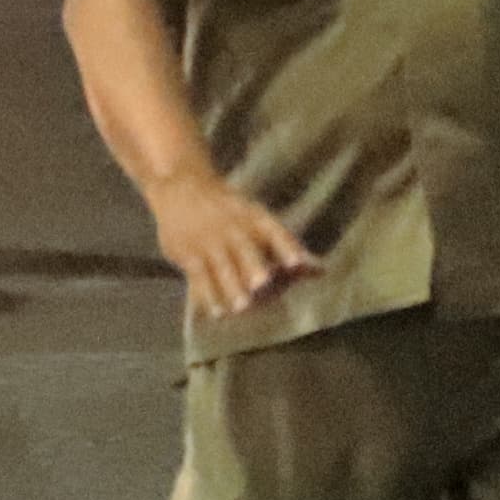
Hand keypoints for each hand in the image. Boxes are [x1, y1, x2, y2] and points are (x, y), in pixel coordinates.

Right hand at [145, 173, 318, 320]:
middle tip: (263, 284)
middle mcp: (234, 228)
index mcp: (255, 217)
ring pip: (222, 266)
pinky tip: (215, 312)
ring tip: (241, 308)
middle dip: (254, 267)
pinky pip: (198, 275)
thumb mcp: (255, 217)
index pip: (275, 231)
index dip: (286, 247)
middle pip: (245, 249)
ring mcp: (210, 240)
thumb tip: (320, 272)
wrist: (180, 188)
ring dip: (231, 286)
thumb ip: (285, 246)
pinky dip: (206, 294)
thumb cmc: (230, 211)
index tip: (298, 263)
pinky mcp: (187, 253)